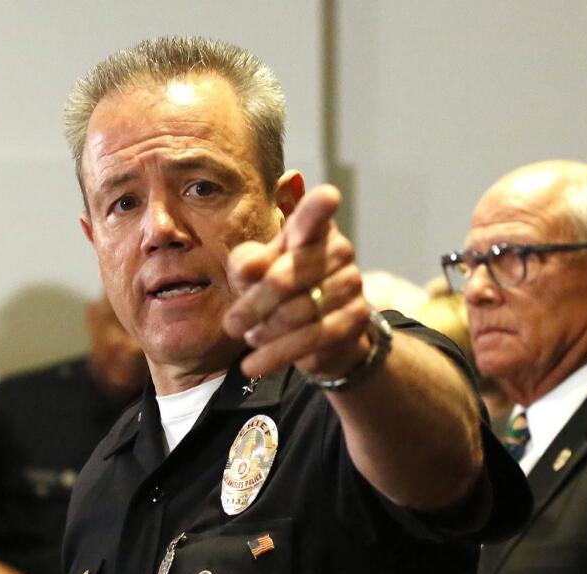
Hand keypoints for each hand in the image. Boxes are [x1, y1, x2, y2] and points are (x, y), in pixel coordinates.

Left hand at [223, 185, 370, 378]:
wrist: (325, 333)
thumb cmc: (282, 286)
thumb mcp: (256, 271)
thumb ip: (247, 263)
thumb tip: (249, 269)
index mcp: (313, 229)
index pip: (319, 211)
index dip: (320, 206)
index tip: (327, 197)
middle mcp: (339, 251)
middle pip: (288, 276)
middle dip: (254, 304)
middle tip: (231, 323)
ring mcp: (352, 284)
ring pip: (299, 311)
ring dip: (266, 330)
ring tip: (247, 338)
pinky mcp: (356, 318)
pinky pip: (312, 338)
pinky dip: (277, 354)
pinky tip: (253, 364)